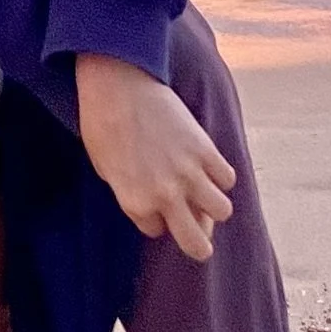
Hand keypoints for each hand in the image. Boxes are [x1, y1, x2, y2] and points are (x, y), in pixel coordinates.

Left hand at [75, 55, 236, 259]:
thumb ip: (131, 194)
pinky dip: (221, 177)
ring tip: (206, 196)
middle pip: (197, 241)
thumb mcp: (106, 170)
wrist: (119, 86)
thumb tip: (153, 207)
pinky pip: (227, 178)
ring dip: (214, 207)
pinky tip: (210, 168)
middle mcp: (166, 194)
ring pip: (221, 211)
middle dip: (199, 245)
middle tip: (200, 239)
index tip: (155, 208)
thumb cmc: (103, 126)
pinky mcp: (206, 150)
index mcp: (135, 202)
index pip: (158, 231)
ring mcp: (189, 173)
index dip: (157, 220)